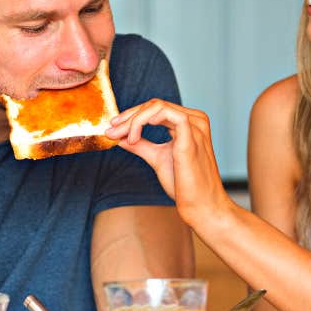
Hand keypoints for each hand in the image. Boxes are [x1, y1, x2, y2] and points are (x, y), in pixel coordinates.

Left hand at [106, 99, 232, 225]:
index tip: (113, 128)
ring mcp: (195, 126)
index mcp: (190, 123)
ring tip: (120, 136)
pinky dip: (145, 120)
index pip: (157, 108)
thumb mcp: (157, 158)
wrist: (200, 206)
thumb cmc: (184, 185)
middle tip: (110, 131)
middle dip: (128, 117)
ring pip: (157, 106)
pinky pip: (165, 113)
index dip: (132, 115)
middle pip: (155, 105)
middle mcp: (195, 120)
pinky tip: (134, 133)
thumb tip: (119, 137)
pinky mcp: (191, 135)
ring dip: (133, 119)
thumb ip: (140, 145)